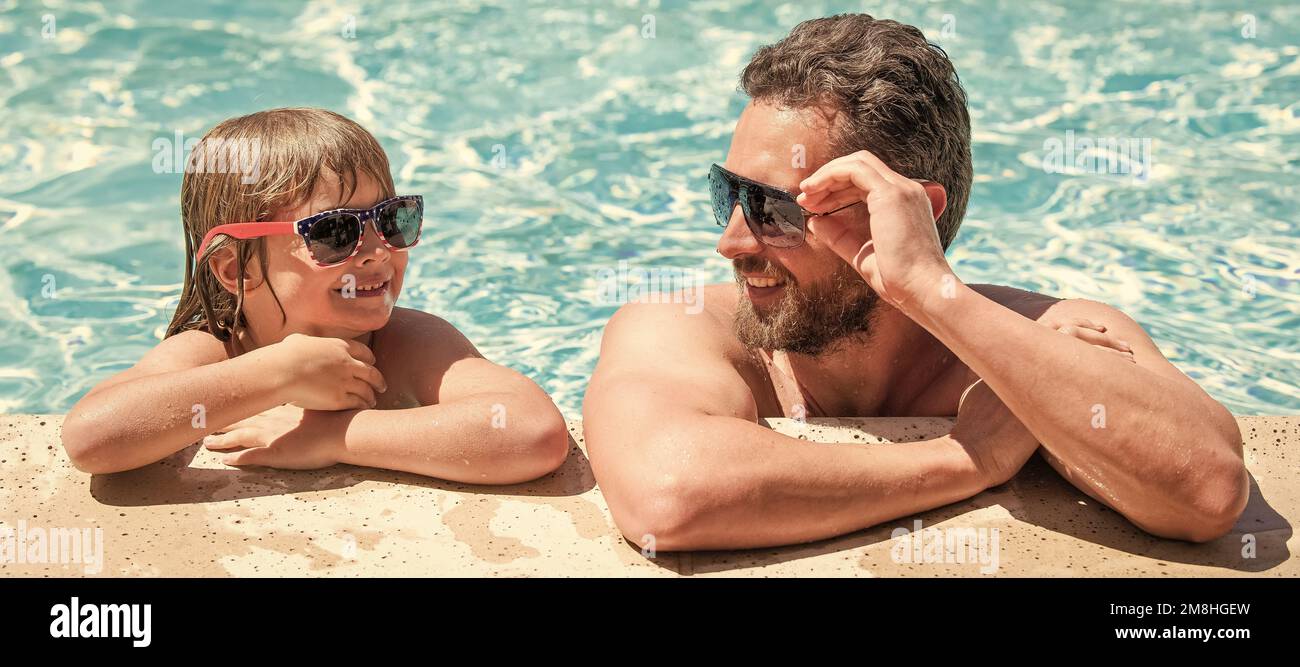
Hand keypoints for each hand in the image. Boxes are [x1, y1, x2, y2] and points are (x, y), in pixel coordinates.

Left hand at [203, 404, 348, 468]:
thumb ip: (306, 403)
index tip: (226, 403)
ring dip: (222, 441)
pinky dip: (235, 459)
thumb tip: (304, 397)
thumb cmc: (335, 417)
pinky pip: (249, 457)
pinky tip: (225, 461)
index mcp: (281, 410)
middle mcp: (271, 421)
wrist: (341, 429)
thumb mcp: (317, 404)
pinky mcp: (274, 454)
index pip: (253, 406)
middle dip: (223, 421)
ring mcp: (271, 437)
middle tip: (206, 421)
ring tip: (208, 443)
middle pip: (240, 419)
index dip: (238, 406)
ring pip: (238, 437)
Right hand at [259, 333, 386, 410]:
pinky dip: (362, 405)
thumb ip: (306, 342)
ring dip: (371, 396)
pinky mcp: (339, 399)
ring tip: (372, 400)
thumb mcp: (299, 341)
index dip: (370, 359)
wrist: (282, 372)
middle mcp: (347, 363)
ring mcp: (345, 381)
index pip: (364, 352)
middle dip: (379, 380)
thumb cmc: (284, 355)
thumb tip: (299, 341)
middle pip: (371, 372)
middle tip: (382, 386)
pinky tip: (363, 408)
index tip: (373, 363)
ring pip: (366, 390)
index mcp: (340, 347)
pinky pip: (357, 403)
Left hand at [797, 149, 950, 315]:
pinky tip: (814, 191)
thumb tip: (816, 222)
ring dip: (827, 176)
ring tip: (805, 195)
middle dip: (829, 180)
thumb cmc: (899, 281)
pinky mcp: (891, 193)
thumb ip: (840, 237)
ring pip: (857, 163)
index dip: (837, 189)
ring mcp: (900, 189)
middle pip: (861, 167)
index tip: (814, 206)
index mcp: (904, 203)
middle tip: (805, 199)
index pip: (866, 181)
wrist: (921, 290)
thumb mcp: (862, 254)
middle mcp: (906, 190)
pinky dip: (830, 175)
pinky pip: (854, 170)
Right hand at [950, 319, 1134, 487]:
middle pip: (1070, 333)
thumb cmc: (975, 427)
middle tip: (1123, 343)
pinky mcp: (1055, 399)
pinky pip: (1090, 377)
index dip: (1076, 324)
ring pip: (1084, 352)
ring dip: (1111, 351)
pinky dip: (1112, 372)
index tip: (1097, 329)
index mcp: (1010, 352)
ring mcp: (1041, 377)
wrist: (974, 453)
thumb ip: (998, 375)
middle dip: (1099, 336)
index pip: (1049, 325)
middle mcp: (1026, 358)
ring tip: (1131, 357)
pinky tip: (1130, 379)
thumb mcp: (981, 391)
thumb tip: (1006, 373)